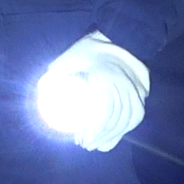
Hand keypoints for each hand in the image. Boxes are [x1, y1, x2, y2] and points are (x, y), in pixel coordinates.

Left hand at [39, 32, 149, 151]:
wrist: (119, 38)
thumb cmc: (90, 49)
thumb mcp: (70, 57)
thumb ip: (55, 72)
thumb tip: (41, 89)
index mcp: (107, 79)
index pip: (105, 112)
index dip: (94, 130)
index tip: (81, 139)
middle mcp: (125, 87)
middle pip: (114, 121)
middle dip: (98, 137)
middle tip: (82, 143)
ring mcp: (136, 91)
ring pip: (126, 122)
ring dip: (110, 138)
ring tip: (93, 145)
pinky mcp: (141, 95)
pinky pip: (135, 118)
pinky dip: (123, 132)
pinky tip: (110, 141)